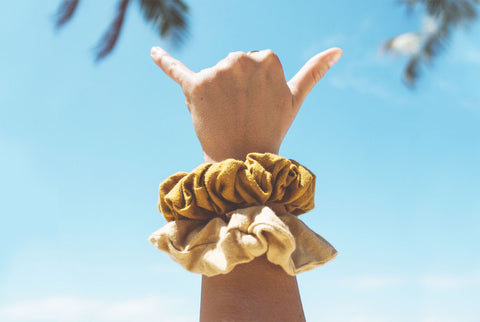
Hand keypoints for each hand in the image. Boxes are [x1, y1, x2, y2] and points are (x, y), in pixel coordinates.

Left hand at [150, 47, 341, 162]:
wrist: (244, 159)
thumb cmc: (271, 128)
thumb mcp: (294, 98)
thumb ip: (314, 71)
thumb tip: (339, 50)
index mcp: (267, 57)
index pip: (253, 62)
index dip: (254, 86)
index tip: (257, 104)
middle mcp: (241, 59)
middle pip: (232, 65)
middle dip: (234, 86)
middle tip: (241, 112)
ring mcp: (217, 72)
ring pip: (213, 74)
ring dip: (216, 91)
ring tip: (225, 115)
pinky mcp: (194, 86)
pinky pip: (175, 69)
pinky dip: (164, 60)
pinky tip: (152, 51)